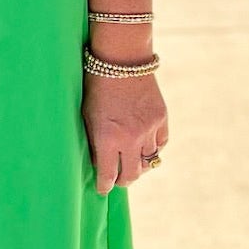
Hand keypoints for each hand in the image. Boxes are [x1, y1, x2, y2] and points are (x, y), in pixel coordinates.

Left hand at [81, 71, 167, 193]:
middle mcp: (130, 138)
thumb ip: (95, 142)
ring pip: (149, 160)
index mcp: (107, 139)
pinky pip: (161, 143)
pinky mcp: (161, 118)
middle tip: (118, 180)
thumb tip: (100, 163)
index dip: (104, 186)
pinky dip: (154, 148)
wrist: (121, 59)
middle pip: (132, 174)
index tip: (102, 189)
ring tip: (131, 163)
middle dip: (123, 180)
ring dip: (139, 165)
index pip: (108, 175)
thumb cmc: (96, 86)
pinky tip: (145, 146)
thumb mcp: (87, 116)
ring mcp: (149, 129)